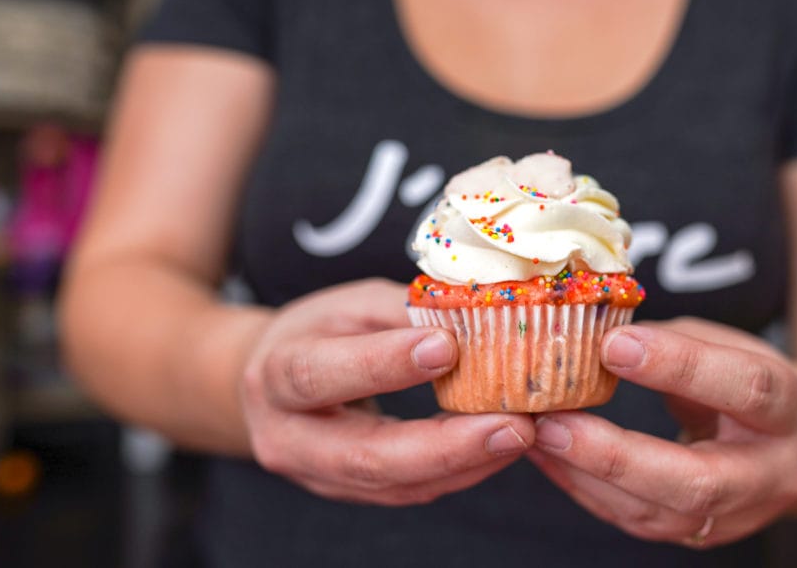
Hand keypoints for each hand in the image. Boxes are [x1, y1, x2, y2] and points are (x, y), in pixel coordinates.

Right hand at [240, 278, 533, 505]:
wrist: (275, 383)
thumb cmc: (319, 332)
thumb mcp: (350, 305)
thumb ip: (401, 311)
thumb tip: (471, 311)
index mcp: (276, 374)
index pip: (323, 375)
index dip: (383, 364)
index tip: (447, 347)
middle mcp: (288, 437)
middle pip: (365, 456)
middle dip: (446, 445)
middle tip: (511, 424)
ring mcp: (318, 476)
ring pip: (395, 484)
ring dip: (466, 463)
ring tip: (521, 433)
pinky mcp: (350, 493)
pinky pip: (409, 491)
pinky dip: (461, 471)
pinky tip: (499, 447)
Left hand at [527, 317, 796, 546]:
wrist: (788, 446)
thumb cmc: (746, 379)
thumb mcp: (728, 347)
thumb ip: (674, 343)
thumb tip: (593, 331)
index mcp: (789, 409)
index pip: (743, 389)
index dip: (679, 366)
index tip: (612, 344)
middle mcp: (770, 474)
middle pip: (697, 482)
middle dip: (617, 456)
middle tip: (554, 422)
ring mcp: (735, 516)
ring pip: (657, 513)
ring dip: (586, 476)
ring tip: (537, 435)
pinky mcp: (697, 534)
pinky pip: (634, 520)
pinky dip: (583, 488)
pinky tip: (547, 456)